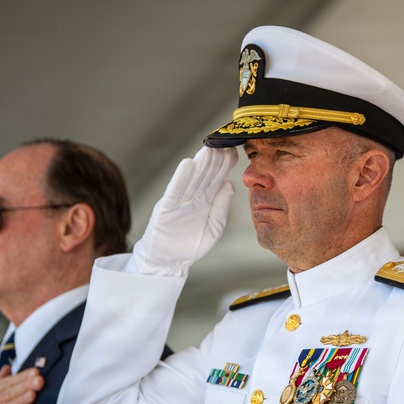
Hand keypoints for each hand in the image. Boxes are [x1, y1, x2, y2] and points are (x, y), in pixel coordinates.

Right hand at [130, 146, 237, 275]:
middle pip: (206, 174)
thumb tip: (230, 184)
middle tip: (226, 142)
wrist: (169, 261)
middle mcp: (193, 197)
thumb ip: (222, 207)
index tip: (236, 150)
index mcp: (206, 200)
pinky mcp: (167, 208)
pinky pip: (175, 190)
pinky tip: (188, 164)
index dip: (225, 165)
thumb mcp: (214, 227)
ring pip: (193, 178)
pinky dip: (181, 177)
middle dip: (216, 159)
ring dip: (201, 163)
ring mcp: (180, 201)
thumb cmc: (191, 244)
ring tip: (211, 147)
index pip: (217, 178)